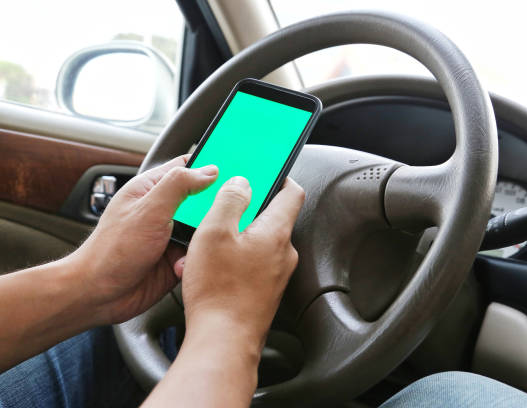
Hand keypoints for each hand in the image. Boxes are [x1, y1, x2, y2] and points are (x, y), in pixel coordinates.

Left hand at [70, 155, 217, 324]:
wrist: (99, 295)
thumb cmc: (112, 250)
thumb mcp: (149, 209)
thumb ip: (179, 185)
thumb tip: (208, 170)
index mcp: (152, 189)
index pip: (187, 167)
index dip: (210, 165)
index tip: (234, 168)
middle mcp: (164, 210)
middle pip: (202, 199)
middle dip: (215, 206)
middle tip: (229, 210)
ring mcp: (171, 235)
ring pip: (205, 227)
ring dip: (209, 234)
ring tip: (209, 239)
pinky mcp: (177, 258)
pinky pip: (201, 252)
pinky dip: (202, 257)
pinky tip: (195, 262)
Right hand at [180, 176, 304, 348]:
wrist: (223, 342)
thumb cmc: (219, 292)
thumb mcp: (215, 232)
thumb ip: (230, 200)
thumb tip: (242, 183)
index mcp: (276, 233)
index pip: (292, 193)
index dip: (280, 177)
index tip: (265, 171)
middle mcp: (283, 254)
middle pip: (272, 217)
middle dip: (247, 210)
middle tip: (223, 210)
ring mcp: (276, 275)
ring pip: (259, 243)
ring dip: (236, 238)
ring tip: (209, 245)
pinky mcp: (265, 292)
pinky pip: (252, 264)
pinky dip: (235, 259)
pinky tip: (212, 268)